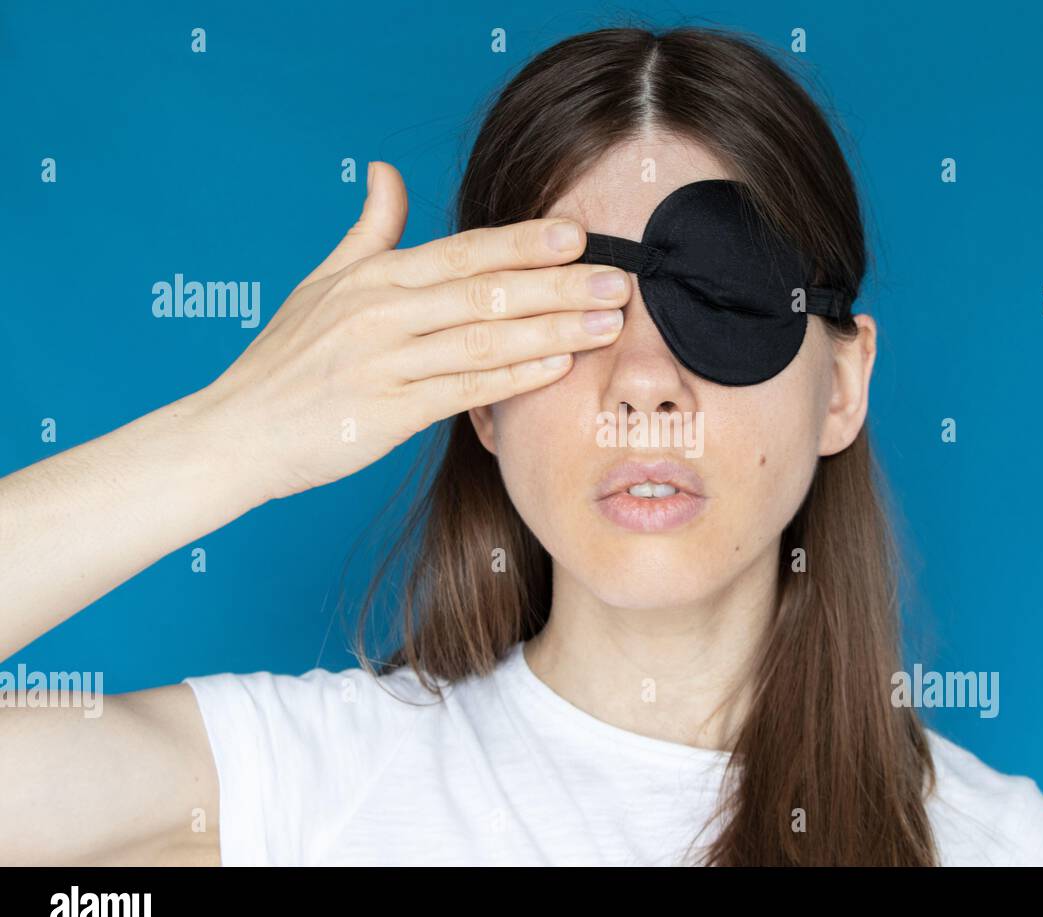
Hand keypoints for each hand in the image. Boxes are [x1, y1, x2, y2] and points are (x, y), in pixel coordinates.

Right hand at [193, 161, 629, 501]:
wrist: (236, 432)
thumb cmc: (285, 360)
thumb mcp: (322, 282)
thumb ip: (368, 230)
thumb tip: (386, 170)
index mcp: (374, 278)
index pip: (463, 251)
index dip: (524, 242)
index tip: (579, 235)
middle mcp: (381, 313)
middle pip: (486, 290)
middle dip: (559, 284)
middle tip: (619, 280)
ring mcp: (384, 362)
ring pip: (484, 339)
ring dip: (552, 329)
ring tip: (607, 323)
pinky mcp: (386, 413)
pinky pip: (462, 390)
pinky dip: (513, 378)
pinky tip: (557, 366)